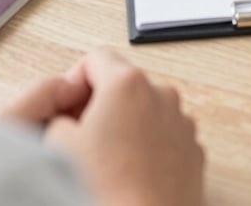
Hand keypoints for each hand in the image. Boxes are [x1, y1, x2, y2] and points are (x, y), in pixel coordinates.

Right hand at [2, 50, 203, 205]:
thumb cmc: (105, 192)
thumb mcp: (56, 145)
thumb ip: (58, 117)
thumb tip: (66, 120)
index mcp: (127, 83)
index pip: (95, 59)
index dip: (73, 83)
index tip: (66, 109)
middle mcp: (161, 94)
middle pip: (123, 85)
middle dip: (100, 107)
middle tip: (80, 141)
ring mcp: (181, 122)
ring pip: (145, 112)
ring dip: (125, 128)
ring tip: (106, 167)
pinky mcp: (193, 150)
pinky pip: (164, 137)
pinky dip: (147, 149)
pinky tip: (130, 179)